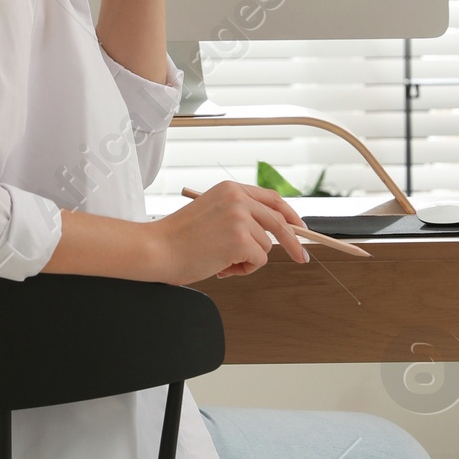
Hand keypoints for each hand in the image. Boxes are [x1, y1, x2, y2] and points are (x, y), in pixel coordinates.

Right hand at [151, 180, 310, 280]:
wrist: (156, 249)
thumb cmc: (178, 239)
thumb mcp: (212, 214)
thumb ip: (239, 217)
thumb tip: (270, 235)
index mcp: (230, 189)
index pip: (272, 198)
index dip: (289, 215)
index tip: (300, 228)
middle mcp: (237, 198)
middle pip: (280, 221)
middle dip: (294, 242)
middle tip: (302, 258)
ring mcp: (240, 218)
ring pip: (266, 247)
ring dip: (248, 260)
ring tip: (221, 260)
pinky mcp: (241, 239)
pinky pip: (258, 260)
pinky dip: (243, 269)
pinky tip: (221, 265)